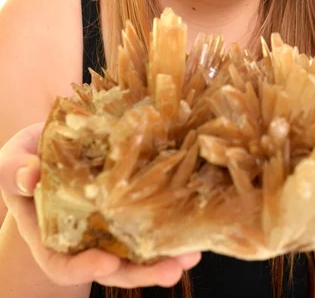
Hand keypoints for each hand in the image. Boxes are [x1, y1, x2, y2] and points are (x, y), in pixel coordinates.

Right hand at [0, 122, 200, 287]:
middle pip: (110, 267)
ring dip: (164, 255)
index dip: (85, 268)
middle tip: (172, 269)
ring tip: (191, 253)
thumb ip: (15, 170)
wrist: (49, 146)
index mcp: (48, 235)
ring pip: (135, 250)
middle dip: (141, 273)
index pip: (63, 264)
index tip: (108, 261)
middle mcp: (81, 238)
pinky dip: (168, 224)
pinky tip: (190, 221)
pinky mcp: (126, 204)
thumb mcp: (11, 162)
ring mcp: (106, 224)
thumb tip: (30, 176)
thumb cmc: (25, 158)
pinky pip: (146, 220)